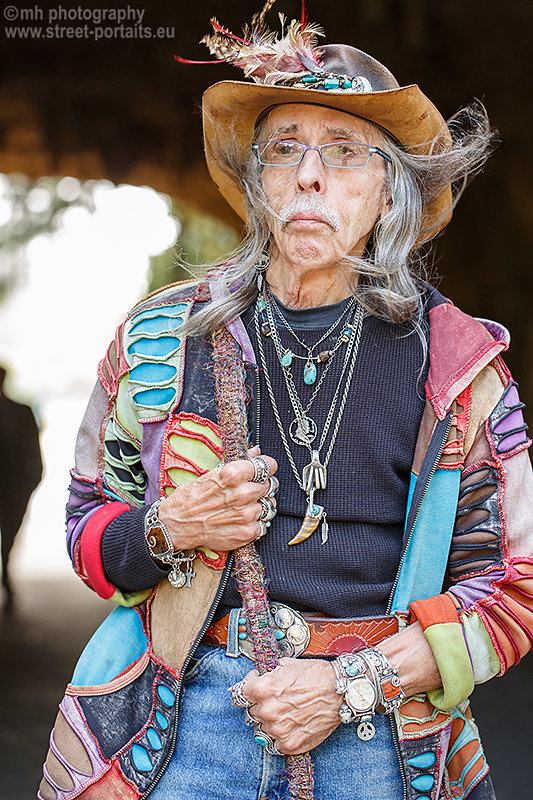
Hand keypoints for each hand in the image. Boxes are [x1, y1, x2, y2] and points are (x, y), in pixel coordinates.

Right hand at [157, 447, 277, 551]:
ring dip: (260, 505)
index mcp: (234, 474)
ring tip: (244, 507)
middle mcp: (243, 493)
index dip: (267, 467)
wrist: (177, 525)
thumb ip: (238, 463)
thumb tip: (256, 452)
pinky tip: (242, 520)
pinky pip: (263, 524)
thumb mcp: (212, 473)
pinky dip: (256, 523)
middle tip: (250, 490)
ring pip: (269, 505)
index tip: (265, 469)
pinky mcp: (248, 532)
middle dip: (262, 486)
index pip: (267, 465)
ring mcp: (247, 514)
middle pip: (270, 485)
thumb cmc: (191, 498)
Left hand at [241, 658, 341, 754]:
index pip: (239, 694)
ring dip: (268, 722)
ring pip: (260, 729)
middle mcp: (268, 711)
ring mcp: (278, 730)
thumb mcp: (286, 665)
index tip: (253, 686)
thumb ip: (267, 675)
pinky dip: (279, 736)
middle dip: (260, 705)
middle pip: (251, 712)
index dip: (248, 687)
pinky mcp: (290, 744)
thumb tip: (256, 679)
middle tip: (274, 700)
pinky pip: (273, 744)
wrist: (340, 692)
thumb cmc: (316, 676)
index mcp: (263, 689)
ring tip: (283, 713)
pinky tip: (289, 725)